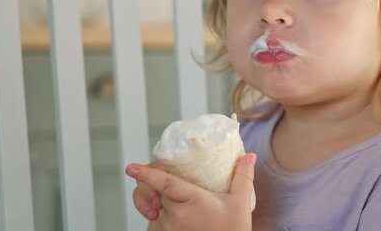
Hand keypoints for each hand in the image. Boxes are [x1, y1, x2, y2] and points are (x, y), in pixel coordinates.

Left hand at [126, 153, 255, 230]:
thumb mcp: (239, 204)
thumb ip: (243, 177)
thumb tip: (248, 156)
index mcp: (192, 200)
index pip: (164, 183)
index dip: (147, 174)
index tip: (131, 167)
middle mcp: (174, 214)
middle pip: (151, 189)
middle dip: (152, 182)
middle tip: (160, 177)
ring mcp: (165, 227)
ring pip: (149, 205)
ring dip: (154, 200)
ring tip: (170, 202)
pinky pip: (151, 220)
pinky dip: (156, 215)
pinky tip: (171, 216)